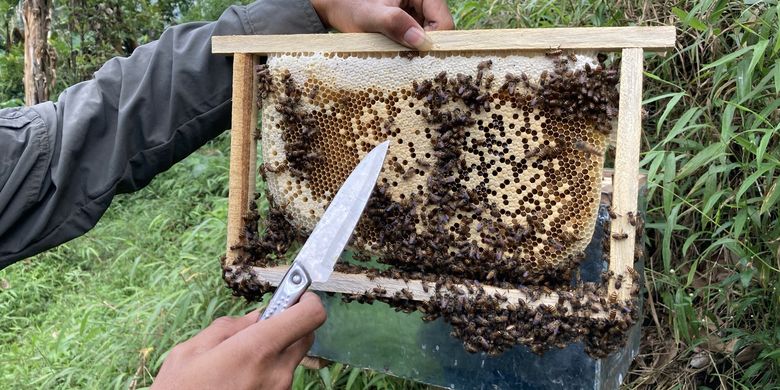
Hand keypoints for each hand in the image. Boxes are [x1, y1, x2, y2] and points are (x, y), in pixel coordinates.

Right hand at [151, 292, 325, 389]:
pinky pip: (280, 379)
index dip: (307, 300)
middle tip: (262, 326)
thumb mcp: (190, 353)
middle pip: (305, 336)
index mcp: (256, 350)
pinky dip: (267, 371)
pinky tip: (239, 378)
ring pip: (290, 359)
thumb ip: (229, 328)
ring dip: (274, 351)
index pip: (309, 316)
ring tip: (239, 360)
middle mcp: (276, 373)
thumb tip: (257, 317)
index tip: (295, 294)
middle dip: (289, 325)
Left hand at [310, 0, 454, 49]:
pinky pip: (419, 39)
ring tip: (400, 56)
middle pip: (440, 31)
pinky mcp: (411, 22)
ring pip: (430, 37)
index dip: (434, 42)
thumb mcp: (370, 16)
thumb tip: (420, 41)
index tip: (417, 57)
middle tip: (407, 60)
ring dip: (418, 50)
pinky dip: (411, 49)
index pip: (443, 21)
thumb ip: (394, 24)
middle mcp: (423, 1)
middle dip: (425, 47)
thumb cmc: (351, 6)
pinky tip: (398, 54)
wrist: (336, 7)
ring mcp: (418, 12)